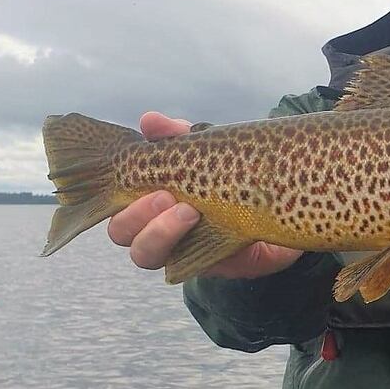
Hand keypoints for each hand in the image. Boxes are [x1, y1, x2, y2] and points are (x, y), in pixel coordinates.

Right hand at [106, 111, 302, 279]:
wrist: (276, 200)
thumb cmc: (229, 170)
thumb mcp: (206, 148)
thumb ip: (178, 136)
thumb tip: (149, 120)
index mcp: (145, 195)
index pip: (113, 197)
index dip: (115, 187)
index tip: (139, 166)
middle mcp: (151, 225)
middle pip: (120, 231)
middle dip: (138, 213)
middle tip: (167, 195)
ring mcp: (174, 249)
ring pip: (144, 254)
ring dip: (160, 233)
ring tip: (191, 212)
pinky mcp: (201, 263)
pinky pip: (181, 268)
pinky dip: (190, 251)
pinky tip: (213, 231)